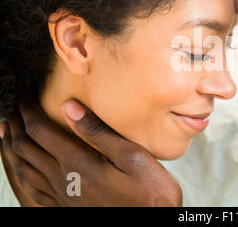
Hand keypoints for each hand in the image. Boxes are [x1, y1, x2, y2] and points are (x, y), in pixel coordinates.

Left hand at [0, 99, 181, 206]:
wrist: (153, 224)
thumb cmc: (149, 193)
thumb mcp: (131, 156)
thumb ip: (98, 132)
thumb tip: (69, 107)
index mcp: (77, 163)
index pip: (40, 130)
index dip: (28, 110)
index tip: (24, 93)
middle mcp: (63, 180)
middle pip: (26, 148)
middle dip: (16, 124)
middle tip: (12, 107)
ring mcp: (62, 197)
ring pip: (23, 169)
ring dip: (11, 147)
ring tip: (6, 133)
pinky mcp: (66, 209)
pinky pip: (32, 191)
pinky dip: (20, 174)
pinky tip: (22, 170)